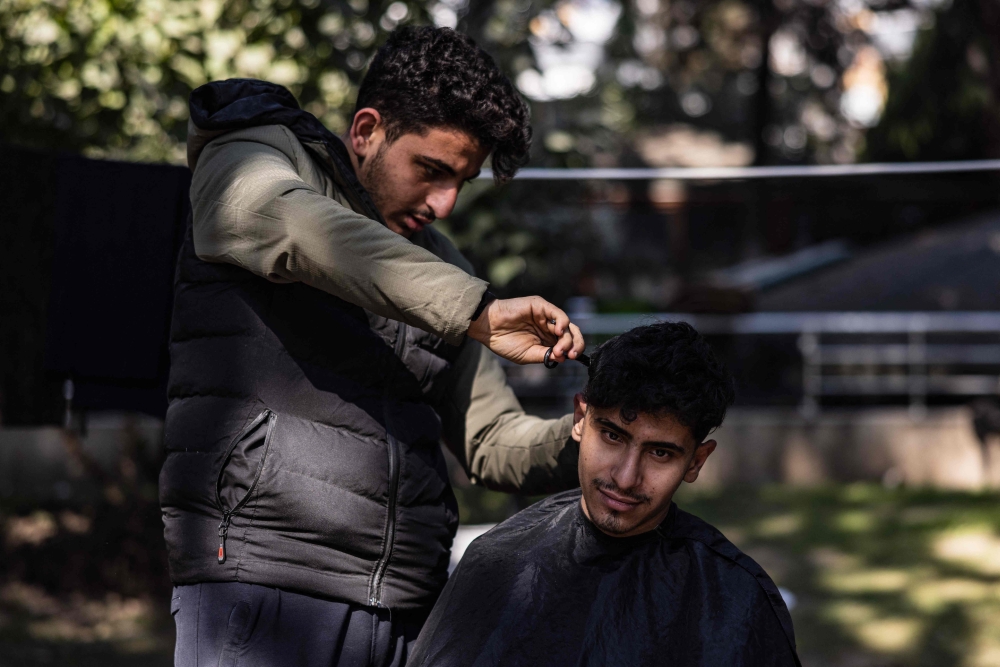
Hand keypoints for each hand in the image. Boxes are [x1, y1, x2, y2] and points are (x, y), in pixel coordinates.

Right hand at [467, 296, 584, 364]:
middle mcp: (549, 328)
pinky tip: (560, 332)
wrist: (489, 328)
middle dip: (575, 345)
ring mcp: (546, 316)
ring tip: (559, 349)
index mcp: (547, 340)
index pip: (568, 345)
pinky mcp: (541, 306)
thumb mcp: (528, 355)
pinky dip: (563, 322)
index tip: (570, 358)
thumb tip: (564, 358)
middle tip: (571, 355)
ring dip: (567, 339)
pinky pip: (557, 313)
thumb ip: (545, 356)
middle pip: (572, 334)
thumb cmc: (505, 343)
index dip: (573, 351)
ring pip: (567, 325)